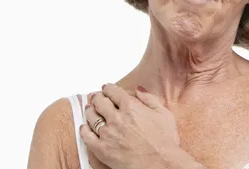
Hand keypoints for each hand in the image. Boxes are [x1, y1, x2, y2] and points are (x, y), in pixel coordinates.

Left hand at [81, 84, 200, 168]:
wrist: (161, 165)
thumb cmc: (165, 143)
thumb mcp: (164, 114)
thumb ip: (149, 99)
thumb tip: (138, 89)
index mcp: (131, 107)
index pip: (113, 91)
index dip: (108, 88)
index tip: (106, 88)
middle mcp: (116, 118)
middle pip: (99, 101)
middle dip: (97, 97)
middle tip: (96, 97)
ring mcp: (108, 133)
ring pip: (91, 116)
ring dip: (90, 110)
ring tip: (90, 109)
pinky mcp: (102, 149)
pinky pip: (87, 136)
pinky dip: (84, 129)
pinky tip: (85, 127)